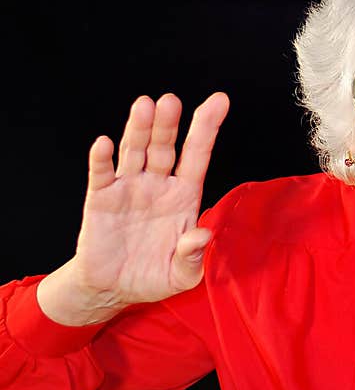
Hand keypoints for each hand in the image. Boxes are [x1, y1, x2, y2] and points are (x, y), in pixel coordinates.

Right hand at [37, 92, 229, 325]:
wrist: (112, 289)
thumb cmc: (153, 276)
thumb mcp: (181, 275)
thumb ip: (193, 257)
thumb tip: (203, 235)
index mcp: (184, 196)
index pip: (198, 155)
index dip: (207, 128)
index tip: (219, 100)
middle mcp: (158, 185)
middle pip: (164, 147)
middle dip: (168, 124)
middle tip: (171, 101)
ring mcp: (129, 188)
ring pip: (135, 152)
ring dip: (138, 130)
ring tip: (144, 106)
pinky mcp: (100, 199)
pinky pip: (102, 175)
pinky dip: (102, 159)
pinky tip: (104, 144)